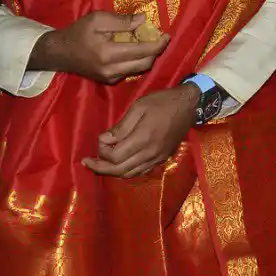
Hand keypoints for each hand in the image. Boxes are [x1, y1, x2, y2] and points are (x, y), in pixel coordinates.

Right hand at [32, 11, 168, 83]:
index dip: (158, 44)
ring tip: (147, 41)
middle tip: (160, 37)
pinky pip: (130, 71)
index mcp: (108, 54)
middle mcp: (112, 70)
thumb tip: (143, 20)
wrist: (59, 53)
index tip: (167, 34)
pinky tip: (134, 48)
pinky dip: (137, 60)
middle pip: (145, 63)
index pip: (142, 51)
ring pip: (139, 69)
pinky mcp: (109, 80)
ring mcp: (110, 78)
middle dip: (156, 51)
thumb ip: (122, 21)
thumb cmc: (78, 32)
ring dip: (148, 56)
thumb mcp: (98, 19)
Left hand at [82, 86, 196, 177]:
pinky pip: (140, 172)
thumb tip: (104, 140)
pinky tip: (120, 164)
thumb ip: (121, 126)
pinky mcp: (161, 159)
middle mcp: (149, 154)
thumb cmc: (162, 101)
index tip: (99, 139)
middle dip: (100, 168)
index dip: (101, 151)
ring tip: (101, 164)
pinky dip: (127, 171)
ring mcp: (156, 159)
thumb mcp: (139, 107)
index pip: (114, 156)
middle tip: (87, 162)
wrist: (189, 105)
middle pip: (119, 170)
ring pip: (129, 174)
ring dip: (112, 172)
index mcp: (142, 139)